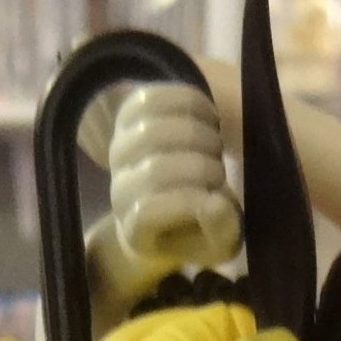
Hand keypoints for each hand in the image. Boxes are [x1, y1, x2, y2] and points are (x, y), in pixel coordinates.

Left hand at [84, 82, 241, 312]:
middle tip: (222, 174)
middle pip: (155, 169)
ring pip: (154, 131)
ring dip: (199, 135)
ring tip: (216, 148)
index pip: (148, 211)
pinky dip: (192, 104)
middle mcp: (119, 191)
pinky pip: (156, 99)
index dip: (188, 203)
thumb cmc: (199, 224)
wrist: (180, 193)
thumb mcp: (217, 241)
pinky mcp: (129, 115)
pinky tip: (210, 119)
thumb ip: (220, 231)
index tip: (218, 200)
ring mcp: (120, 149)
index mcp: (134, 230)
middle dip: (202, 168)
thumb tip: (215, 205)